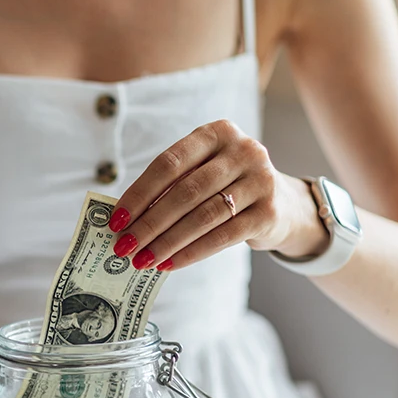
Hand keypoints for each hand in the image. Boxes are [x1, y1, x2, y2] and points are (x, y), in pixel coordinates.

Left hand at [107, 119, 327, 270]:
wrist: (283, 204)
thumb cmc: (225, 187)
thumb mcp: (200, 175)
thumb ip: (170, 189)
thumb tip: (125, 222)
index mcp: (216, 133)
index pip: (168, 163)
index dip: (138, 194)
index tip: (115, 221)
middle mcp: (243, 150)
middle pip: (185, 191)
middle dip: (149, 223)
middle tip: (123, 247)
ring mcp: (261, 180)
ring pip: (203, 215)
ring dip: (167, 242)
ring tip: (142, 260)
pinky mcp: (269, 212)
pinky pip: (223, 236)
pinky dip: (191, 252)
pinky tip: (169, 264)